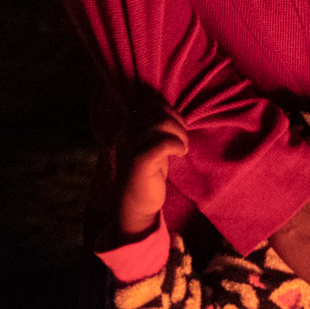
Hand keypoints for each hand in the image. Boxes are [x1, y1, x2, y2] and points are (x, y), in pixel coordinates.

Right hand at [116, 101, 188, 238]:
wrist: (136, 205)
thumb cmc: (149, 173)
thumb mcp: (153, 143)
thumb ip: (158, 126)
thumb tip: (172, 110)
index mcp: (130, 124)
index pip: (154, 103)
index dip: (172, 112)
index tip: (179, 129)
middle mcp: (127, 131)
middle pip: (160, 111)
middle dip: (179, 123)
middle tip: (183, 141)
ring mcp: (131, 145)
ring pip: (162, 123)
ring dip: (180, 134)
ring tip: (183, 148)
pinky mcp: (139, 160)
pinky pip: (164, 142)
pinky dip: (178, 145)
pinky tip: (180, 154)